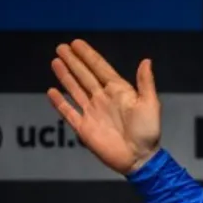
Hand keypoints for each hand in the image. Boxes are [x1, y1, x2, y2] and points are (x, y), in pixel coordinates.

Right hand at [46, 40, 161, 174]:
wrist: (140, 158)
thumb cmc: (148, 132)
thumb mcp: (150, 105)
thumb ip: (145, 83)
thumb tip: (146, 61)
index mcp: (119, 92)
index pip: (100, 69)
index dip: (88, 56)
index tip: (77, 43)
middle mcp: (103, 99)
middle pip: (84, 76)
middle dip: (73, 61)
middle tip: (61, 47)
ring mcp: (92, 113)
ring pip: (75, 89)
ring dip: (65, 76)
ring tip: (55, 61)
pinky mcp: (84, 127)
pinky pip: (68, 112)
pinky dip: (59, 102)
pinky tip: (51, 91)